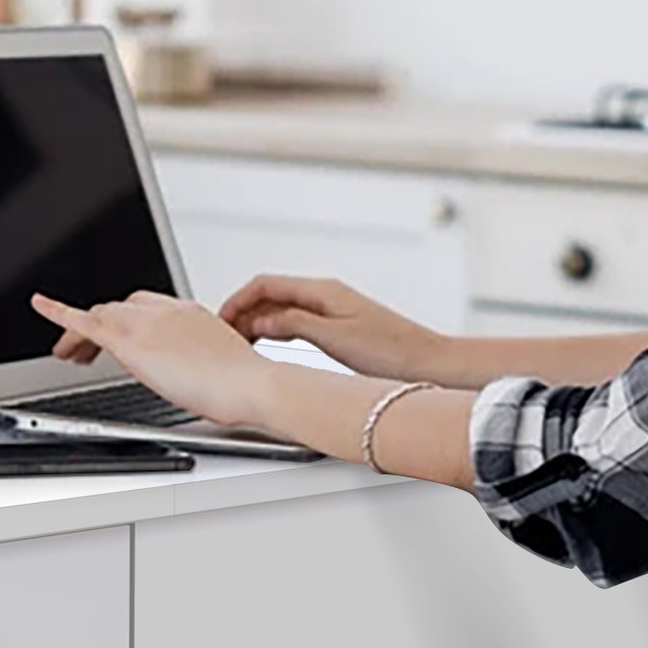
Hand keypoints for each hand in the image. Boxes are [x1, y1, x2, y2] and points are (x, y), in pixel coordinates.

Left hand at [30, 291, 277, 428]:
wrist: (249, 384)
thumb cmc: (243, 384)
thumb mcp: (219, 365)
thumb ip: (197, 363)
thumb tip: (196, 379)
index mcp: (188, 313)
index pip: (145, 307)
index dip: (125, 318)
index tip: (120, 331)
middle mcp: (165, 310)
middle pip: (119, 308)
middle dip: (98, 325)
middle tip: (84, 350)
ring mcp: (148, 322)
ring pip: (102, 314)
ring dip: (80, 332)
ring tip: (67, 354)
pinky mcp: (132, 341)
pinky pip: (86, 321)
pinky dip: (59, 311)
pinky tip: (41, 306)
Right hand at [219, 274, 445, 381]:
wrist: (427, 363)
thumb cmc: (391, 351)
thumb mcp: (334, 338)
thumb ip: (293, 324)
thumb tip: (259, 319)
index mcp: (322, 290)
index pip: (265, 284)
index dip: (237, 300)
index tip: (220, 321)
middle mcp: (325, 295)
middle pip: (269, 294)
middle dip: (242, 311)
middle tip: (223, 337)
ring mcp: (331, 309)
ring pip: (280, 309)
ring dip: (256, 322)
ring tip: (240, 344)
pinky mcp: (337, 326)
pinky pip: (294, 321)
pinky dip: (274, 331)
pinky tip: (269, 348)